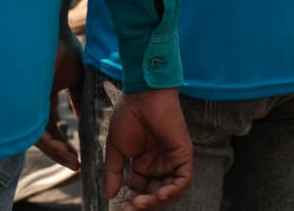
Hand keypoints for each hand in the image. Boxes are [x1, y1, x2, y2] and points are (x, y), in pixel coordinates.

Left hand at [35, 35, 84, 169]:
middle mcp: (32, 103)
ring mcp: (27, 104)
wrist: (54, 32)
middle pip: (44, 135)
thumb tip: (85, 119)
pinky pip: (34, 131)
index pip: (51, 125)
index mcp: (43, 96)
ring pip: (39, 137)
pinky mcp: (25, 104)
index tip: (78, 156)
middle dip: (60, 152)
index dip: (63, 142)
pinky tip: (65, 151)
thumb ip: (80, 99)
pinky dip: (50, 144)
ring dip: (56, 152)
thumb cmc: (63, 48)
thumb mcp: (77, 77)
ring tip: (72, 162)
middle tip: (75, 165)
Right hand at [105, 88, 192, 209]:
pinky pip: (183, 180)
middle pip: (155, 194)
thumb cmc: (128, 115)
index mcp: (143, 164)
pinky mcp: (183, 154)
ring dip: (158, 201)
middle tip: (131, 209)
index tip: (121, 209)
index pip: (140, 190)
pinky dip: (174, 190)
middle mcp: (159, 165)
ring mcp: (172, 160)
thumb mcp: (116, 148)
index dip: (131, 202)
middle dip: (144, 205)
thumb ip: (114, 172)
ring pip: (170, 191)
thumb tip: (109, 195)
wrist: (142, 95)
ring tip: (142, 204)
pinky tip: (160, 195)